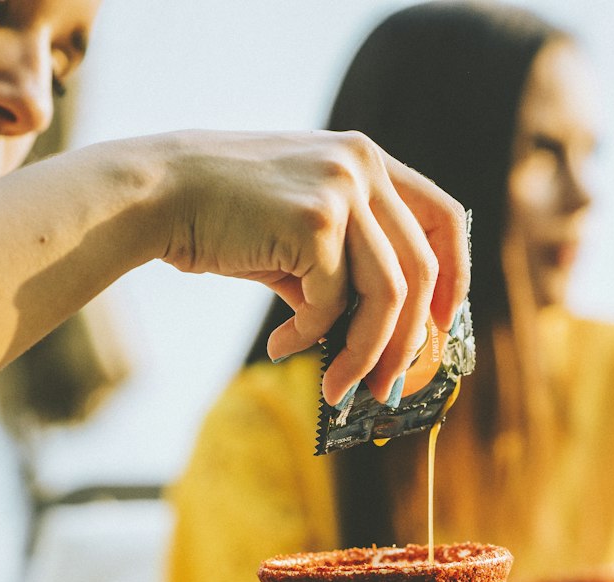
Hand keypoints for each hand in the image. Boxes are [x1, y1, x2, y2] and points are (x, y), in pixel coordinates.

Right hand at [158, 130, 468, 405]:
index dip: (454, 277)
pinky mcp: (313, 223)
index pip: (444, 217)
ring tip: (336, 388)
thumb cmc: (225, 218)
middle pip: (421, 271)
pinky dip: (309, 336)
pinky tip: (281, 343)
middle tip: (385, 390)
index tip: (440, 325)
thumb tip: (385, 341)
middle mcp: (362, 166)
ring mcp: (341, 190)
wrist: (159, 194)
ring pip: (388, 296)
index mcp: (366, 160)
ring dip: (364, 355)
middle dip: (406, 343)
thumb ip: (346, 266)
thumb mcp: (300, 230)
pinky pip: (332, 304)